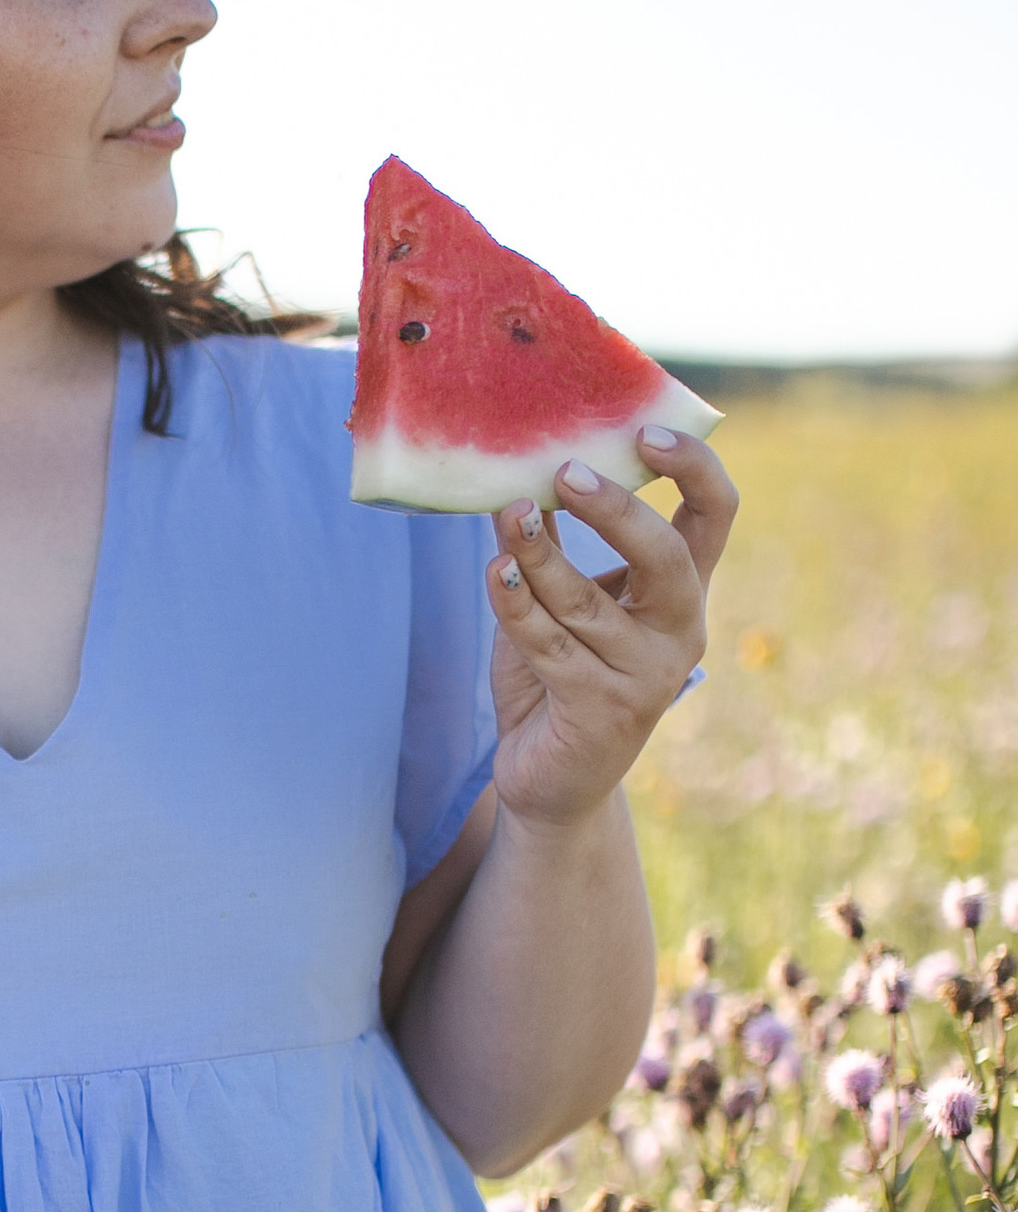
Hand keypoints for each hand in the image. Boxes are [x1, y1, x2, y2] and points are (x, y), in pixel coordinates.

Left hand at [483, 425, 738, 831]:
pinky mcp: (601, 711)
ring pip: (587, 600)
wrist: (552, 782)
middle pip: (667, 555)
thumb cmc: (558, 678)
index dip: (694, 468)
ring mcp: (645, 676)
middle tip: (566, 472)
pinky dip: (516, 605)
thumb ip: (557, 544)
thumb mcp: (567, 602)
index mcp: (683, 592)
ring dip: (539, 552)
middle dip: (616, 511)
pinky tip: (495, 573)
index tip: (645, 430)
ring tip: (505, 514)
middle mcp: (679, 632)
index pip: (715, 516)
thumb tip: (524, 466)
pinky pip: (550, 645)